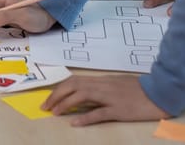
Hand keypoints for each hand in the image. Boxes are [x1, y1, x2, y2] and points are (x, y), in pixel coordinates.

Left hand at [42, 75, 169, 125]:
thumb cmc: (136, 89)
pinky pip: (99, 113)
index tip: (48, 98)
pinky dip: (85, 118)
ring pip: (82, 97)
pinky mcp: (119, 110)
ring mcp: (110, 98)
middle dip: (56, 96)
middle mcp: (102, 86)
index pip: (73, 81)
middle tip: (45, 107)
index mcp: (100, 80)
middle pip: (73, 87)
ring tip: (55, 113)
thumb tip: (79, 93)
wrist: (157, 92)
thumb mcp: (113, 83)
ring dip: (65, 104)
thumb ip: (97, 87)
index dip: (58, 89)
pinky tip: (75, 123)